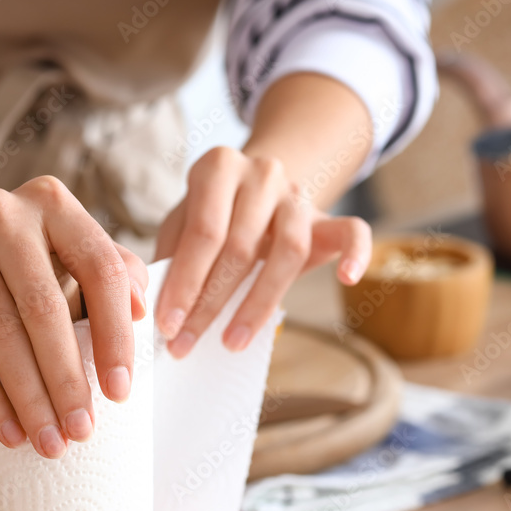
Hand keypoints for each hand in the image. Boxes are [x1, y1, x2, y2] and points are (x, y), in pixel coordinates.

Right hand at [0, 176, 147, 458]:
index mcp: (54, 204)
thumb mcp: (72, 255)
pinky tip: (10, 431)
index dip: (115, 334)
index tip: (121, 391)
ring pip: (2, 334)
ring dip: (30, 398)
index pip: (100, 270)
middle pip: (46, 308)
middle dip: (68, 379)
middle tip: (83, 430)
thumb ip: (117, 274)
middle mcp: (4, 213)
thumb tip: (142, 311)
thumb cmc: (24, 262)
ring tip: (51, 442)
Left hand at [154, 147, 371, 356]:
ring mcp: (299, 194)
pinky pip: (354, 231)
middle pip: (241, 246)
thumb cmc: (211, 213)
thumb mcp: (181, 222)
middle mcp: (263, 173)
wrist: (258, 186)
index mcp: (218, 167)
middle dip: (210, 303)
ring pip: (289, 249)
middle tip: (187, 343)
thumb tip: (154, 305)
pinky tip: (347, 279)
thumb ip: (170, 255)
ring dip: (258, 303)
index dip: (185, 282)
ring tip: (232, 341)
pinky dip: (356, 254)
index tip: (168, 325)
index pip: (203, 231)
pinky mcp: (329, 216)